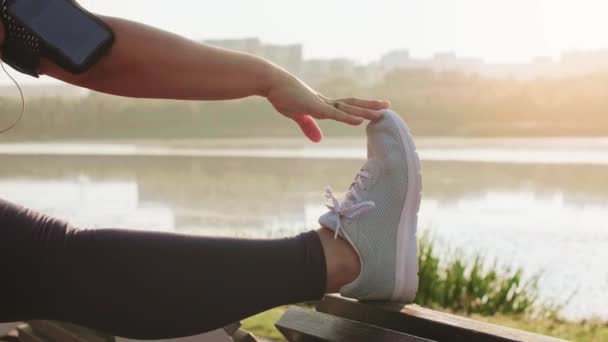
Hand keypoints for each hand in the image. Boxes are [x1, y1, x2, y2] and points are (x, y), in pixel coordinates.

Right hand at [266, 72, 390, 141]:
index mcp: (322, 104)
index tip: (374, 108)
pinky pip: (335, 114)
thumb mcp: (296, 114)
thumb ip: (308, 126)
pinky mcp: (315, 107)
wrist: (272, 83)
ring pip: (348, 108)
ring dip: (365, 111)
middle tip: (387, 106)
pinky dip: (348, 118)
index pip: (346, 106)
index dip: (359, 108)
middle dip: (369, 106)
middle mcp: (326, 102)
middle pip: (352, 104)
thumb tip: (318, 139)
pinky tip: (360, 120)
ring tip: (382, 112)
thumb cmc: (282, 95)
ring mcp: (321, 103)